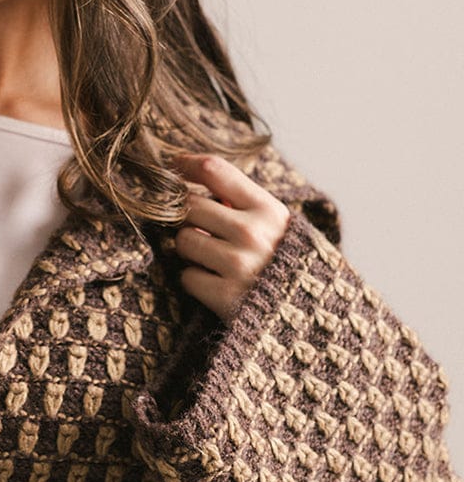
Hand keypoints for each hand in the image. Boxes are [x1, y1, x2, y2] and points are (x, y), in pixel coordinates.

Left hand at [167, 153, 290, 324]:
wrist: (309, 317)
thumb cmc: (284, 263)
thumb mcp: (276, 225)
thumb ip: (242, 201)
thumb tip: (188, 172)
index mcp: (269, 210)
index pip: (215, 170)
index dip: (186, 163)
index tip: (173, 164)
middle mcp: (254, 234)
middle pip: (190, 205)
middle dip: (191, 217)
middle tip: (207, 231)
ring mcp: (239, 266)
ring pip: (183, 240)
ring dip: (191, 250)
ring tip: (216, 260)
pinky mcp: (226, 297)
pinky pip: (186, 276)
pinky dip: (196, 280)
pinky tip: (218, 284)